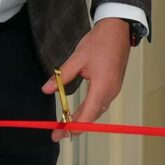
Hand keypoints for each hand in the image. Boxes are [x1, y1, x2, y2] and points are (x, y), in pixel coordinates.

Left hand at [43, 18, 132, 141]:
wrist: (118, 30)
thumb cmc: (100, 42)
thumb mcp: (77, 58)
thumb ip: (61, 76)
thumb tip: (47, 89)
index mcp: (102, 87)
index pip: (87, 116)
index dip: (72, 128)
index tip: (59, 134)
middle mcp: (110, 92)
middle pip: (92, 117)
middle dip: (75, 127)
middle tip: (57, 132)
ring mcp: (113, 89)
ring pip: (96, 111)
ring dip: (82, 119)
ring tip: (65, 124)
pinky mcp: (113, 85)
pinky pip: (100, 104)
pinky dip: (88, 110)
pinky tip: (78, 111)